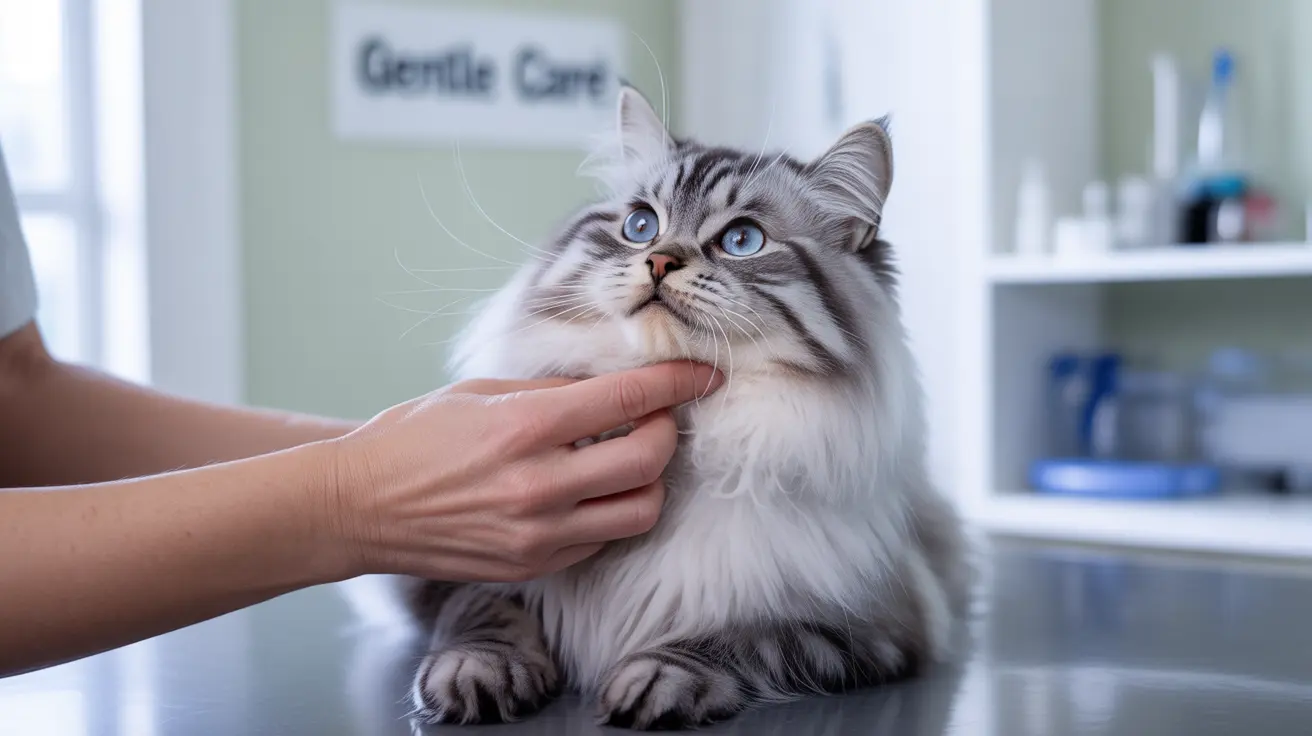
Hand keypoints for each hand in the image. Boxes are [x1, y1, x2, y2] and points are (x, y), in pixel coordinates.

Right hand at [318, 363, 721, 582]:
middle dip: (668, 429)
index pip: (629, 399)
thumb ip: (551, 391)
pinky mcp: (534, 566)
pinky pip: (603, 538)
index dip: (678, 382)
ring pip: (641, 509)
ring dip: (649, 478)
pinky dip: (610, 510)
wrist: (357, 508)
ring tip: (627, 455)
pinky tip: (589, 489)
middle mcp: (539, 484)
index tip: (704, 374)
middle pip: (650, 458)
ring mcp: (539, 533)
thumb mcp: (479, 392)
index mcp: (524, 427)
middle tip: (654, 414)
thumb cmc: (411, 439)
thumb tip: (612, 387)